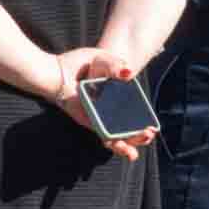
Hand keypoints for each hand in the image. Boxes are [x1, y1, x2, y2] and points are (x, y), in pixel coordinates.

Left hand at [51, 48, 154, 162]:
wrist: (55, 71)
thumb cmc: (76, 63)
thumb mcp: (102, 59)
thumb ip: (117, 64)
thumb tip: (129, 73)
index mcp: (114, 96)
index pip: (133, 113)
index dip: (144, 121)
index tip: (153, 126)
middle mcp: (107, 110)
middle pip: (128, 129)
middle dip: (141, 136)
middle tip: (149, 133)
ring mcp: (98, 118)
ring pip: (118, 138)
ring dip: (131, 144)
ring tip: (143, 139)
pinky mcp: (88, 122)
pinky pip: (104, 136)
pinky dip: (116, 144)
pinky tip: (127, 149)